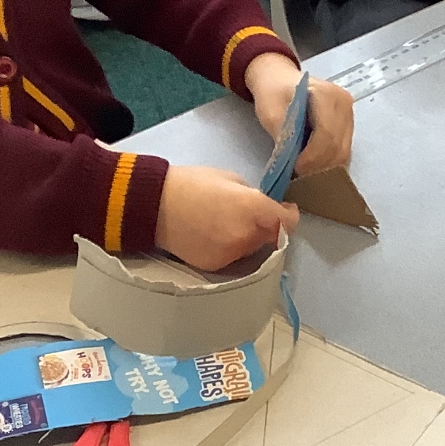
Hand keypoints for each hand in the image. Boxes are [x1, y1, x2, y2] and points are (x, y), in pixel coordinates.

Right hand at [155, 166, 297, 271]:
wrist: (154, 205)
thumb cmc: (192, 184)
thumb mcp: (230, 179)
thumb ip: (253, 196)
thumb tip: (264, 208)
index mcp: (253, 209)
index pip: (288, 223)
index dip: (289, 216)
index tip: (285, 210)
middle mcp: (246, 236)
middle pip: (271, 237)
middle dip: (267, 227)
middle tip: (252, 214)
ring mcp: (231, 255)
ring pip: (253, 250)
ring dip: (249, 238)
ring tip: (228, 223)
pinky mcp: (216, 266)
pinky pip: (234, 258)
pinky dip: (231, 248)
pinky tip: (214, 235)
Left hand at [246, 52, 355, 176]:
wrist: (279, 79)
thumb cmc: (273, 92)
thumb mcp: (270, 112)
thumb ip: (282, 134)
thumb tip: (292, 160)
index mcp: (326, 94)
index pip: (326, 134)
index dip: (312, 156)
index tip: (295, 168)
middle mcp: (344, 102)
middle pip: (337, 146)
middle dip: (318, 164)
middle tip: (298, 173)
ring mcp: (349, 113)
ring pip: (343, 151)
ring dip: (324, 165)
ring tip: (304, 169)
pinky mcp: (348, 124)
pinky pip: (343, 150)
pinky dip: (328, 161)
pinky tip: (312, 163)